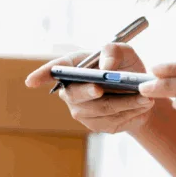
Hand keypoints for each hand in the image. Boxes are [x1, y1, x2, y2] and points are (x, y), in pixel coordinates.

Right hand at [26, 43, 155, 134]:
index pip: (53, 71)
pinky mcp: (96, 125)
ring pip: (99, 109)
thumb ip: (113, 51)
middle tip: (100, 88)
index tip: (31, 82)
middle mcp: (71, 91)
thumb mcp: (124, 52)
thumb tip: (106, 68)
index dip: (41, 76)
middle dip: (88, 91)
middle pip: (74, 94)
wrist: (141, 92)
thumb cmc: (125, 67)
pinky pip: (111, 121)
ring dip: (123, 103)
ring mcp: (82, 111)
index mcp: (73, 68)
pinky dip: (129, 113)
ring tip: (144, 97)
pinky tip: (142, 106)